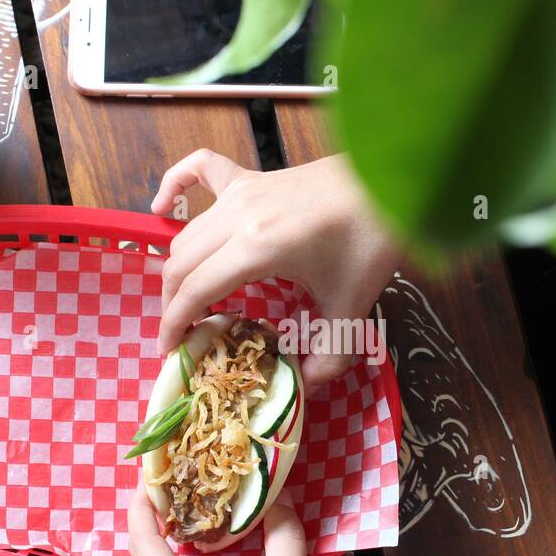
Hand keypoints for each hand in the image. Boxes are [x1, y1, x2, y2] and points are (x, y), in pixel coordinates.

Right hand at [150, 150, 402, 385]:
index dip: (174, 324)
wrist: (392, 181)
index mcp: (256, 247)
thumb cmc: (371, 237)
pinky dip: (174, 186)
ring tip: (187, 300)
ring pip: (187, 232)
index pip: (195, 290)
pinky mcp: (251, 177)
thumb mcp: (353, 304)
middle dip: (172, 303)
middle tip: (183, 334)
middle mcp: (237, 215)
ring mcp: (241, 191)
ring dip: (178, 267)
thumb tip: (308, 384)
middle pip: (181, 263)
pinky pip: (198, 170)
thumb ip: (331, 353)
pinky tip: (162, 207)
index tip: (171, 352)